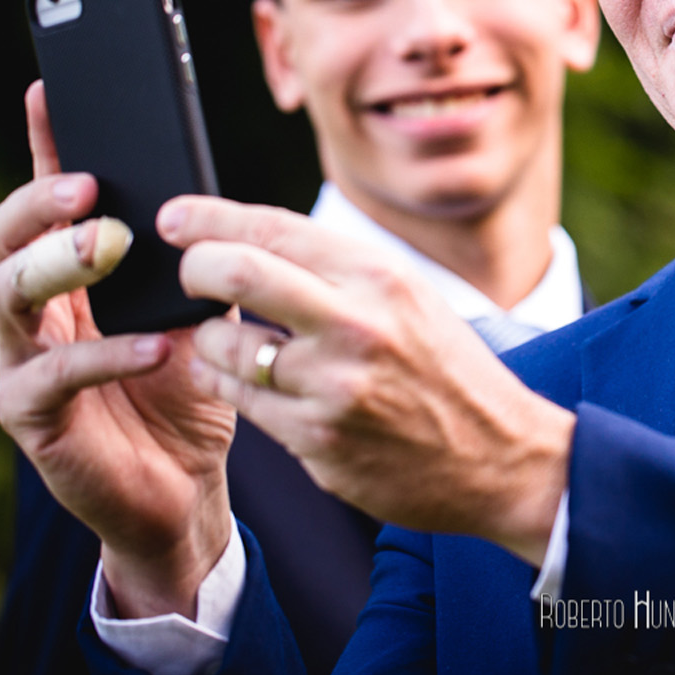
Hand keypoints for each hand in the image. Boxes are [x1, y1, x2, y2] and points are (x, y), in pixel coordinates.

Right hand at [0, 82, 236, 616]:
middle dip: (40, 202)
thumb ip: (193, 258)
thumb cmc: (191, 388)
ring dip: (58, 263)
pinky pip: (51, 377)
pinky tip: (150, 344)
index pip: (50, 199)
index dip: (45, 145)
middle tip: (89, 187)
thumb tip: (204, 196)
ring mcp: (23, 363)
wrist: (186, 488)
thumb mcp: (202, 308)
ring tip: (110, 246)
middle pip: (7, 237)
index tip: (48, 91)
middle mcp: (37, 312)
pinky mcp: (31, 419)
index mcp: (73, 277)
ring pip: (6, 294)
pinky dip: (103, 355)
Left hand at [159, 196, 573, 564]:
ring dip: (209, 341)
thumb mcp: (408, 297)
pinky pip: (242, 402)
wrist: (500, 456)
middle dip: (194, 269)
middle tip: (187, 276)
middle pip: (236, 273)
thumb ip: (337, 270)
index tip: (174, 219)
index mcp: (380, 276)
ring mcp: (332, 385)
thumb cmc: (447, 369)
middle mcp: (356, 324)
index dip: (210, 218)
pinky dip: (230, 385)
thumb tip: (252, 241)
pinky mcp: (316, 439)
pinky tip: (244, 380)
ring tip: (226, 342)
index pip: (274, 228)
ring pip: (225, 347)